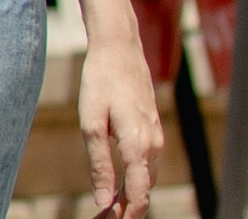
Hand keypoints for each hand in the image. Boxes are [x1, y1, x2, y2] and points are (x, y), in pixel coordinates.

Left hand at [77, 28, 162, 218]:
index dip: (125, 216)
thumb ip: (100, 164)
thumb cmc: (100, 81)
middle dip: (125, 209)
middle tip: (101, 218)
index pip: (138, 196)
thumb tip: (102, 200)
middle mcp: (153, 145)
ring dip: (130, 195)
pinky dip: (135, 177)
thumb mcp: (91, 123)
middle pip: (143, 191)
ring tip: (106, 207)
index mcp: (138, 146)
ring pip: (147, 178)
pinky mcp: (153, 128)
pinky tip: (118, 181)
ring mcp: (156, 136)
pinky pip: (147, 163)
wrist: (118, 47)